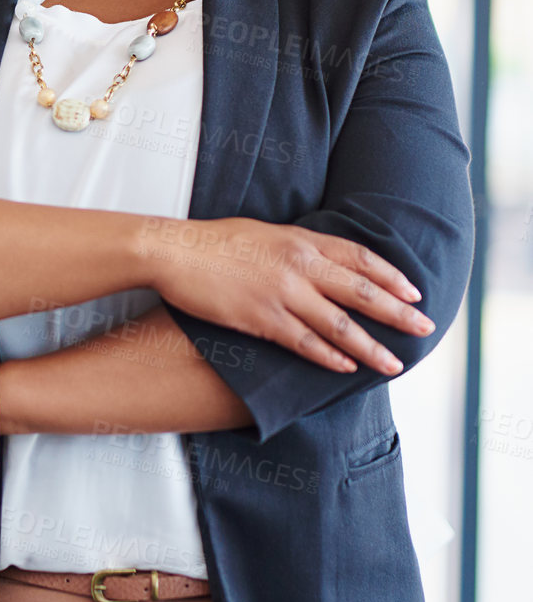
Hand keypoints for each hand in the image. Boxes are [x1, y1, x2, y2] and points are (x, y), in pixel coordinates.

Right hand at [140, 217, 434, 375]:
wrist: (176, 252)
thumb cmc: (214, 241)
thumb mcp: (265, 233)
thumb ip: (296, 246)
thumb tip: (318, 258)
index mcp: (302, 240)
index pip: (360, 258)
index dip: (391, 277)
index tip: (414, 293)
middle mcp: (300, 265)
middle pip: (361, 291)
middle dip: (398, 312)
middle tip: (425, 329)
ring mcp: (283, 292)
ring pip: (340, 324)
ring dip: (372, 346)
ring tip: (395, 363)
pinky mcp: (262, 317)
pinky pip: (304, 342)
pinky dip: (329, 357)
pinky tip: (347, 368)